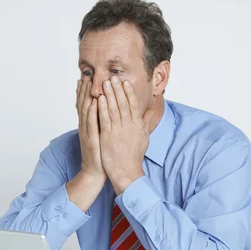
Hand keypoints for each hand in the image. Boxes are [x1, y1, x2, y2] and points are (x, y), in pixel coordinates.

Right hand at [75, 77, 106, 183]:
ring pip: (85, 110)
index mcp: (89, 125)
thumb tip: (110, 112)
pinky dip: (91, 112)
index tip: (88, 77)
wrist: (96, 173)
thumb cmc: (102, 154)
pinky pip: (90, 124)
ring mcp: (87, 132)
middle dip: (84, 88)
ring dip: (85, 95)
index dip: (86, 91)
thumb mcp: (103, 136)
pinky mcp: (91, 139)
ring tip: (86, 82)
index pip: (87, 104)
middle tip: (85, 74)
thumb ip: (105, 123)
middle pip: (83, 103)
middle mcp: (86, 126)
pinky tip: (93, 102)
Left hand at [97, 76, 154, 194]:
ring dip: (109, 94)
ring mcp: (118, 131)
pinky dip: (102, 108)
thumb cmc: (134, 156)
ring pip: (113, 109)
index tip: (125, 82)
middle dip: (118, 89)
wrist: (126, 172)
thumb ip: (146, 122)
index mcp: (137, 125)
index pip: (133, 105)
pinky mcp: (108, 137)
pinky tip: (99, 99)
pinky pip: (105, 119)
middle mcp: (129, 126)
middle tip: (113, 77)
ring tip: (105, 83)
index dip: (128, 92)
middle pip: (123, 103)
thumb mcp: (144, 137)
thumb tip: (151, 110)